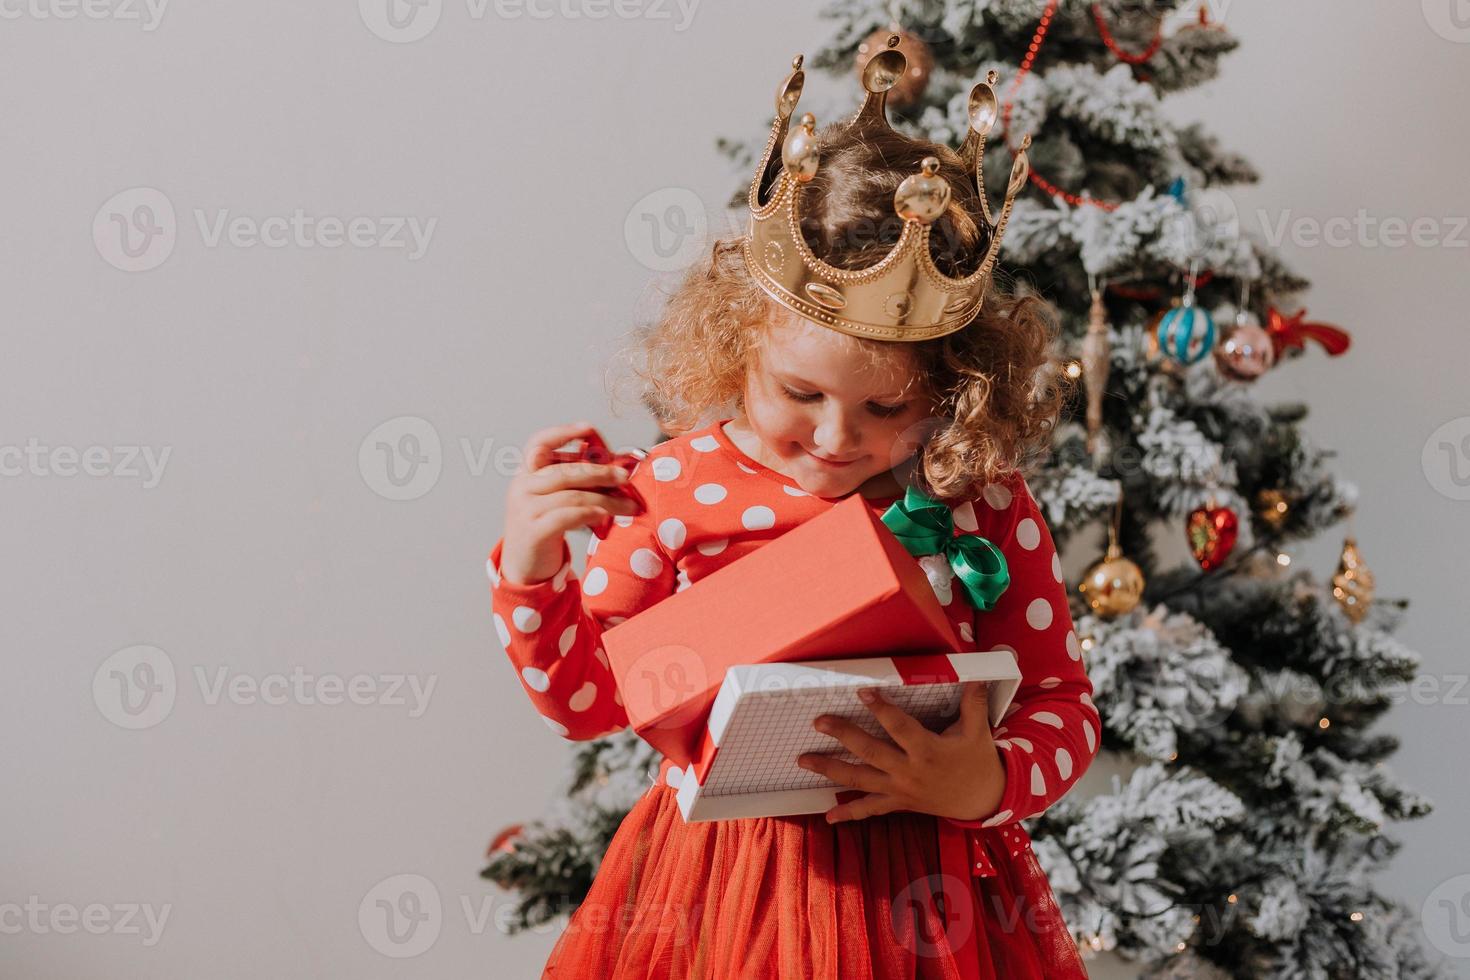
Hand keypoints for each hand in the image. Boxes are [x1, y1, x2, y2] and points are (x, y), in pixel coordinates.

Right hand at [499, 421, 643, 585]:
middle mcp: (521, 488)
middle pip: (565, 471)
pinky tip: (607, 515)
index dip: (561, 432)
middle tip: (626, 477)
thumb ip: (573, 484)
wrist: (524, 568)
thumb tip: (615, 467)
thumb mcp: (552, 501)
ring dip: (606, 499)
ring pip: (573, 495)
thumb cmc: (545, 529)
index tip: (588, 428)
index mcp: (526, 475)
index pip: (537, 444)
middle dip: (600, 472)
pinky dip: (591, 513)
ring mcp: (525, 509)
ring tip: (628, 505)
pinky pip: (568, 516)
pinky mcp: (534, 531)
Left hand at [796, 681, 1005, 823]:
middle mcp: (909, 771)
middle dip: (843, 736)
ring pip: (861, 780)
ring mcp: (900, 790)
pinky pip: (870, 810)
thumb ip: (973, 704)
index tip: (863, 692)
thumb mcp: (978, 731)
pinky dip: (848, 814)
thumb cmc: (978, 761)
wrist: (982, 800)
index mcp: (928, 750)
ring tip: (804, 760)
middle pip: (871, 752)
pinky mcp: (898, 803)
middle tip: (819, 722)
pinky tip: (828, 817)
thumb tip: (976, 677)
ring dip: (831, 770)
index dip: (881, 709)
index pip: (900, 727)